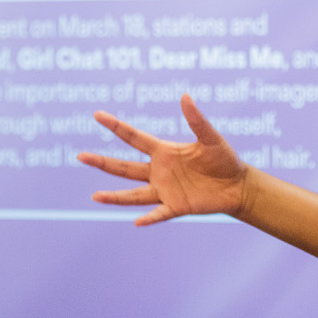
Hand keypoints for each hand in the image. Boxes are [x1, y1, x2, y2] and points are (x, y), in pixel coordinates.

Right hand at [78, 94, 248, 225]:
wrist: (238, 185)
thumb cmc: (224, 159)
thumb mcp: (211, 138)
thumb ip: (197, 120)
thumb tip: (185, 96)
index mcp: (164, 151)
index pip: (134, 138)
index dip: (116, 126)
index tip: (97, 114)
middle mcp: (159, 171)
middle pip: (125, 167)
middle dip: (103, 162)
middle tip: (80, 156)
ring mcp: (165, 190)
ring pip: (134, 194)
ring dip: (115, 197)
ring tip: (94, 197)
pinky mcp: (176, 207)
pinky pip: (159, 213)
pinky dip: (149, 218)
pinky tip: (137, 221)